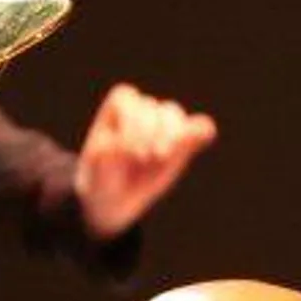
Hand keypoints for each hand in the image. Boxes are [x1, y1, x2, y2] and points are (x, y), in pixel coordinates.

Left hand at [75, 83, 216, 239]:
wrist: (113, 201)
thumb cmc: (100, 179)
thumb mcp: (97, 167)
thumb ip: (111, 150)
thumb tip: (128, 144)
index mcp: (117, 109)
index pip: (127, 99)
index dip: (130, 122)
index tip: (129, 150)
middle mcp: (142, 112)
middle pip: (153, 107)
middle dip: (151, 131)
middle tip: (144, 158)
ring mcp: (164, 126)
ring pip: (174, 115)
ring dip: (171, 134)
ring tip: (160, 157)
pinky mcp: (183, 143)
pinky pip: (200, 127)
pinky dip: (202, 131)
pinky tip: (204, 137)